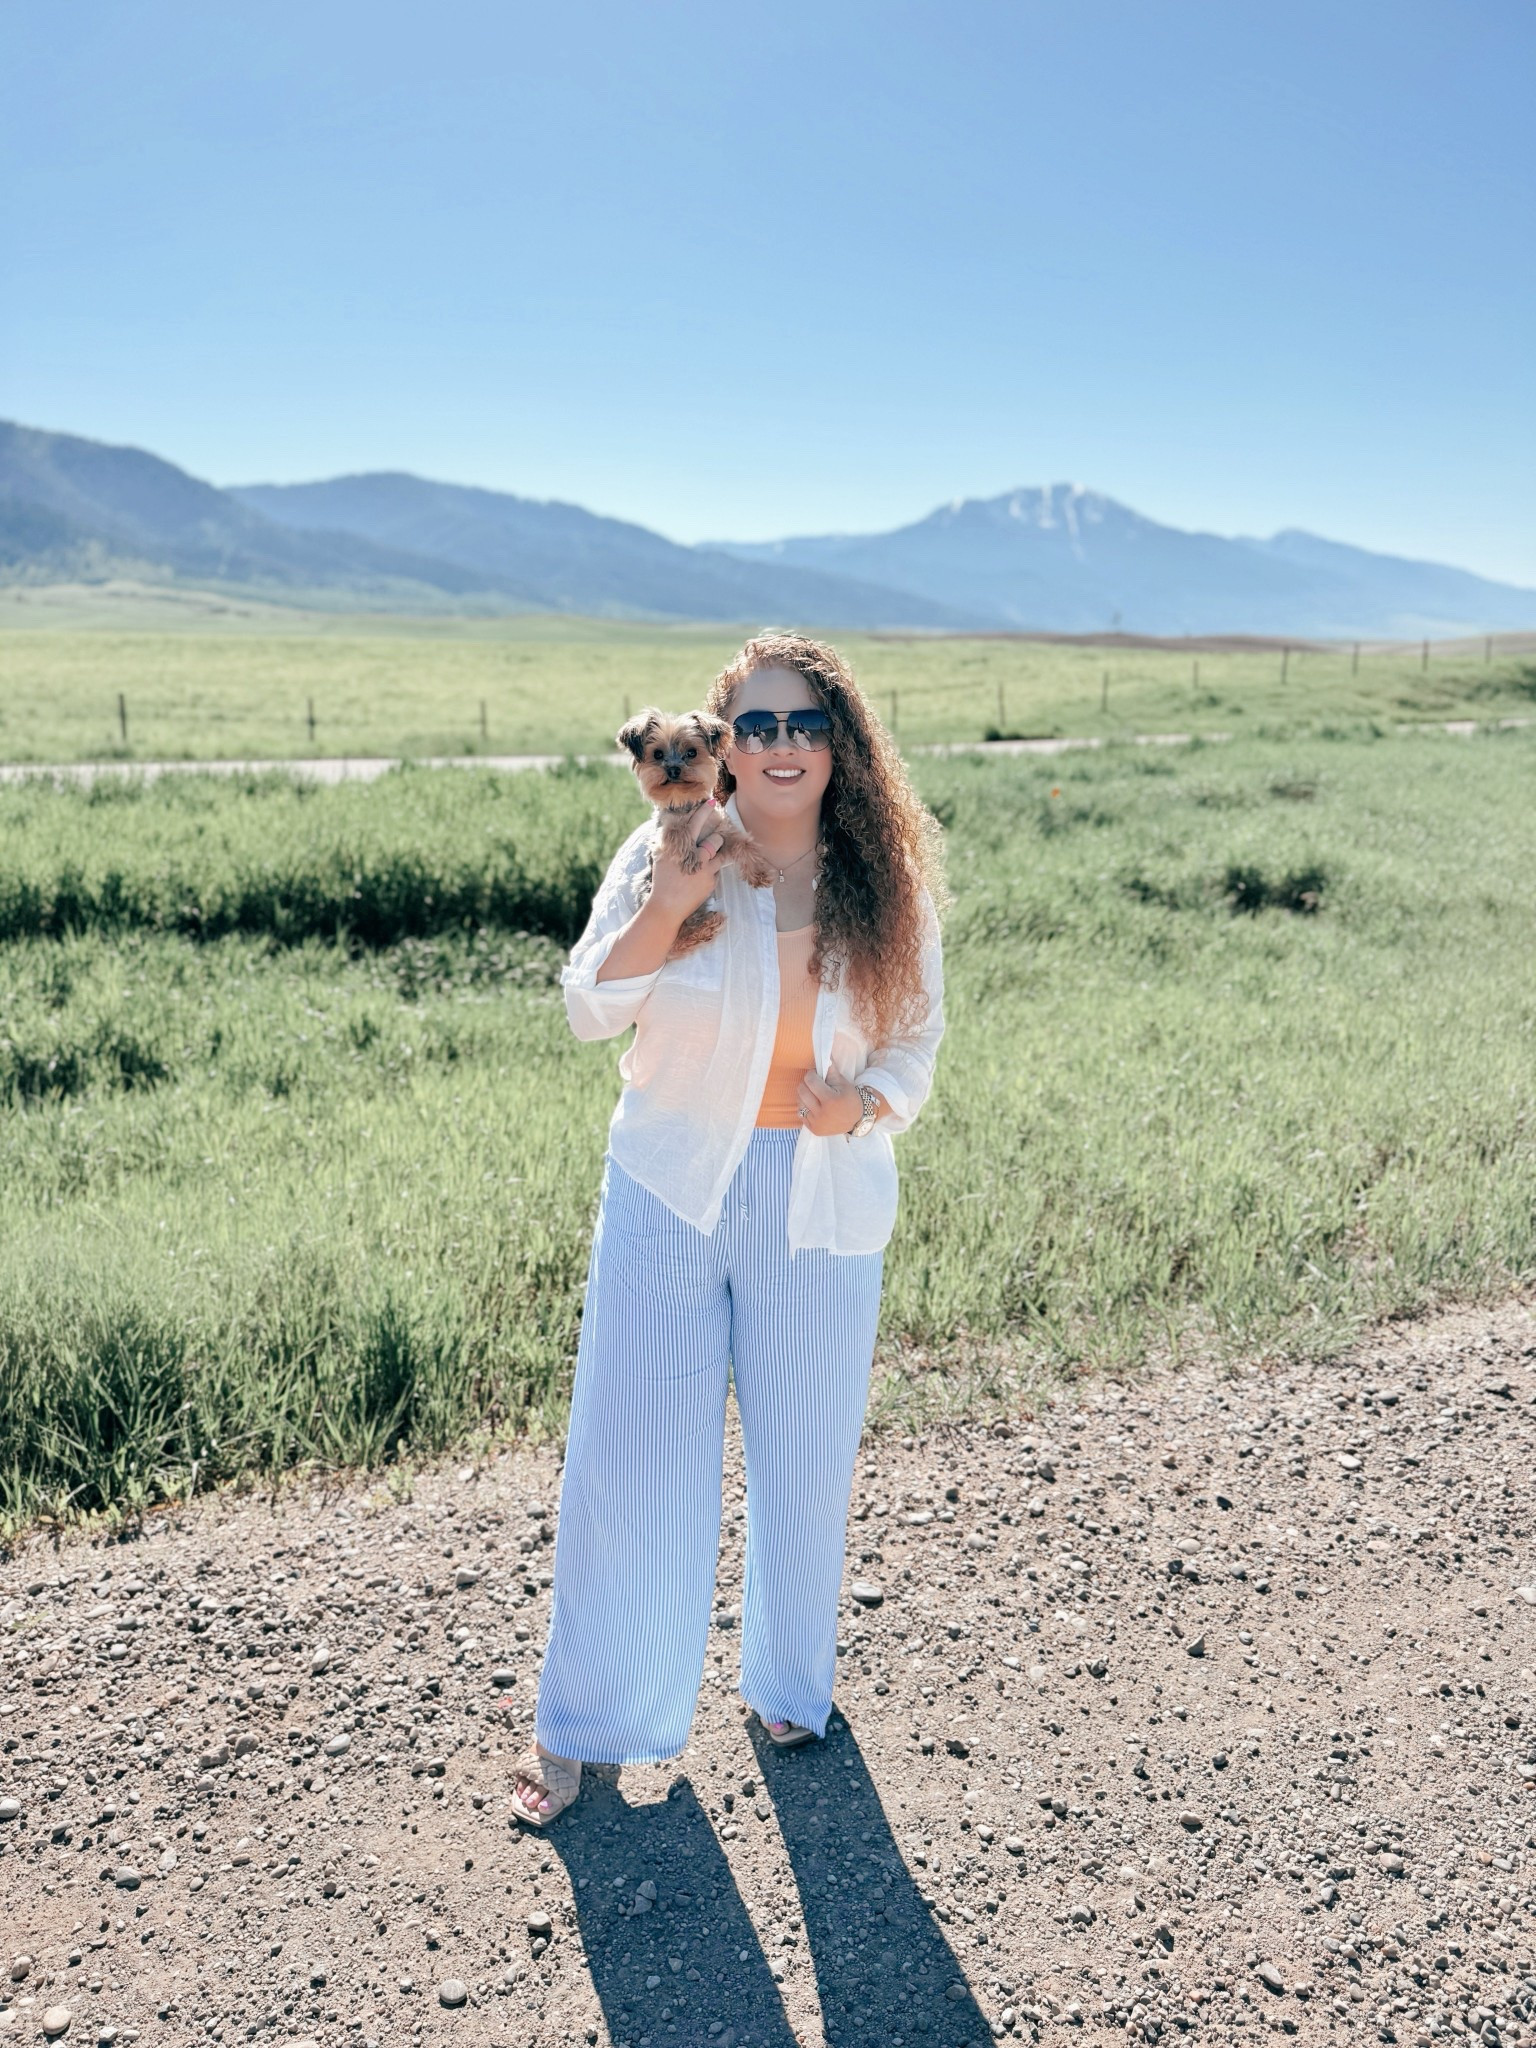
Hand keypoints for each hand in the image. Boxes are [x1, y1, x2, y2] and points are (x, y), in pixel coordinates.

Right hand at [647, 798, 726, 925]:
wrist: (667, 906)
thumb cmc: (661, 880)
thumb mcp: (660, 857)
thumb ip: (666, 840)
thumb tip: (668, 825)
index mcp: (681, 847)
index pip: (695, 824)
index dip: (704, 811)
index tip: (711, 801)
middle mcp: (694, 855)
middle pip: (715, 840)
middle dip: (716, 839)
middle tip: (713, 842)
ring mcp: (705, 869)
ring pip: (721, 854)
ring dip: (717, 855)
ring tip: (708, 861)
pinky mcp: (711, 881)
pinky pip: (716, 871)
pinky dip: (711, 873)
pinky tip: (699, 881)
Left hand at [796, 1058, 864, 1136]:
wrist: (857, 1120)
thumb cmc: (850, 1099)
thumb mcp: (844, 1083)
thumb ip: (831, 1070)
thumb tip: (824, 1055)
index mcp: (830, 1100)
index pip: (810, 1081)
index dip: (811, 1074)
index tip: (816, 1074)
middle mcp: (822, 1113)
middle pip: (802, 1091)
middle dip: (806, 1084)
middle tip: (814, 1083)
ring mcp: (817, 1123)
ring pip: (799, 1102)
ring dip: (805, 1096)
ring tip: (814, 1095)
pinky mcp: (814, 1129)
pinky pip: (801, 1114)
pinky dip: (805, 1107)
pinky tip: (814, 1105)